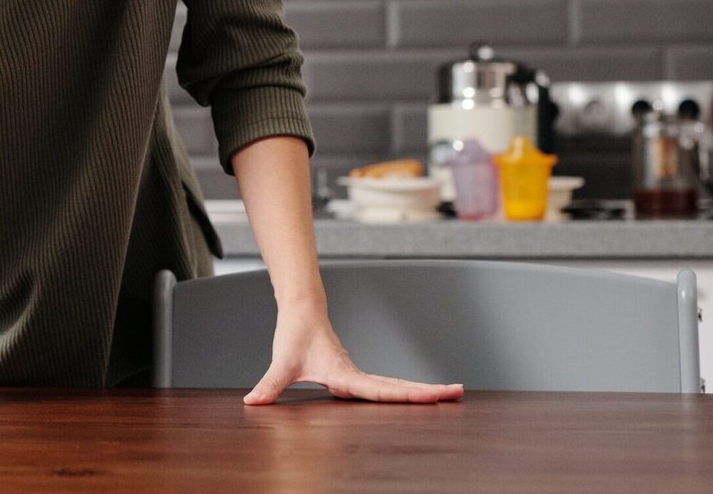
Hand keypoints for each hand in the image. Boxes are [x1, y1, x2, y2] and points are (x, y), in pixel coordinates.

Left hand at [242, 306, 464, 405]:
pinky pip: (386, 385)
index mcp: (345, 374)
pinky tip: (419, 399)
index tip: (432, 397)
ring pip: (395, 385)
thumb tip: (252, 402)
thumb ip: (269, 385)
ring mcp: (358, 375)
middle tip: (459, 394)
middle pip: (398, 386)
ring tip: (452, 395)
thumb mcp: (281, 363)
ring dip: (422, 391)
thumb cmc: (294, 334)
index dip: (406, 396)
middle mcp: (356, 375)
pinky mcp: (354, 375)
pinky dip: (405, 391)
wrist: (301, 311)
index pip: (380, 390)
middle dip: (428, 392)